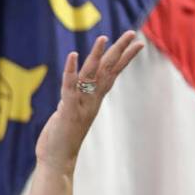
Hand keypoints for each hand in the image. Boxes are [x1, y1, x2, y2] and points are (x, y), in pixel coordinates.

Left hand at [35, 31, 143, 175]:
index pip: (111, 75)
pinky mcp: (67, 111)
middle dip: (119, 51)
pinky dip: (70, 71)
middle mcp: (90, 101)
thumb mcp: (69, 114)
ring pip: (90, 76)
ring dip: (96, 55)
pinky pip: (69, 87)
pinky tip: (73, 56)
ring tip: (103, 37)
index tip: (137, 44)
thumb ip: (72, 102)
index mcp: (92, 100)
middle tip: (133, 33)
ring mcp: (80, 105)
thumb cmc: (62, 139)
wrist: (57, 160)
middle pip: (107, 71)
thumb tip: (71, 93)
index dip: (123, 58)